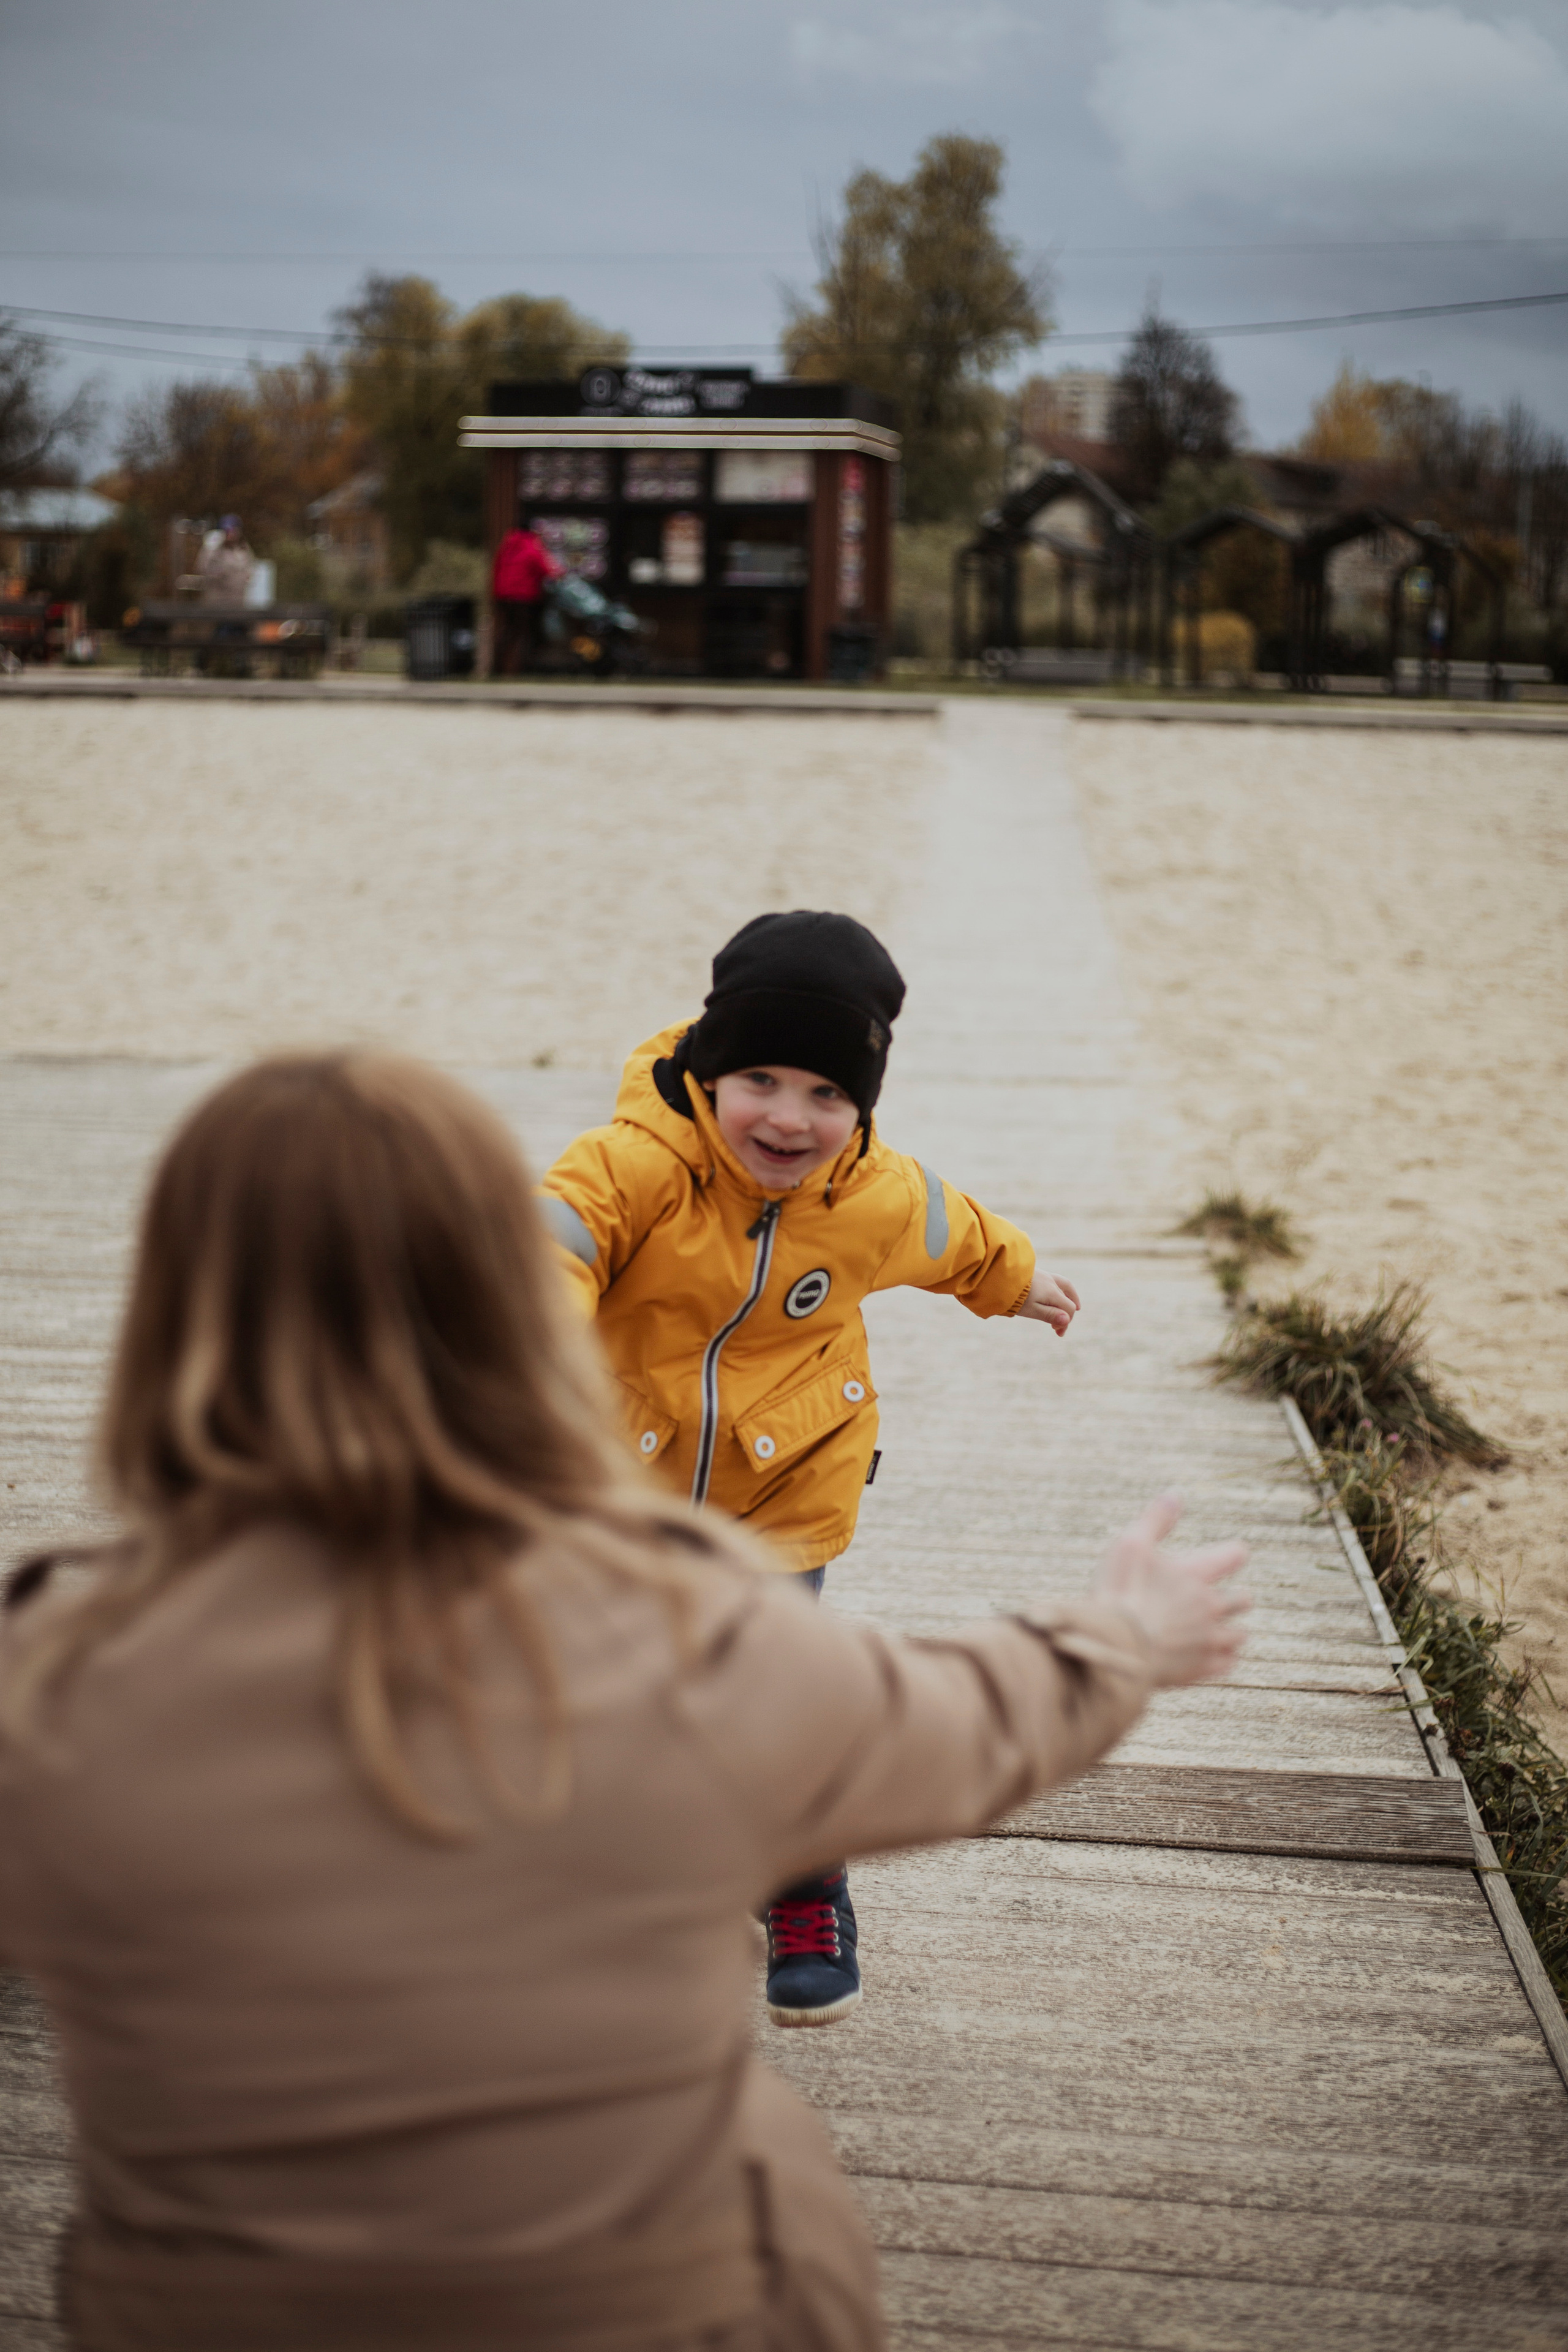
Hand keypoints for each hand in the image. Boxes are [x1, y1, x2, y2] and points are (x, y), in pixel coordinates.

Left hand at [1016, 1269, 1080, 1334]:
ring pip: (1063, 1286)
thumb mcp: (1031, 1309)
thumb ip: (1049, 1315)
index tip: (1057, 1332)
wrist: (997, 1275)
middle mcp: (1051, 1282)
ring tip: (1072, 1304)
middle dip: (1067, 1312)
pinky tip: (1052, 1294)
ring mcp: (1044, 1275)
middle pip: (1068, 1297)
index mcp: (1052, 1292)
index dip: (1066, 1322)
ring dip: (1068, 1297)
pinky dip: (1058, 1290)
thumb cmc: (1013, 1295)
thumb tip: (1067, 1320)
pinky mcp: (1035, 1273)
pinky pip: (1053, 1281)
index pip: (1068, 1308)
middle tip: (1061, 1325)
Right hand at [1093, 1492, 1249, 1688]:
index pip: (1233, 1556)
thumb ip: (1156, 1519)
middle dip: (1237, 1597)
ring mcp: (1208, 1640)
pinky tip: (1216, 1657)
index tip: (1235, 1554)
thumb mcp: (1131, 1545)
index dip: (1234, 1553)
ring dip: (1233, 1630)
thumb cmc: (1120, 1593)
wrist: (1116, 1648)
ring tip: (1223, 1630)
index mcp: (1197, 1574)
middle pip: (1242, 1600)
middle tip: (1227, 1597)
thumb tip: (1176, 1494)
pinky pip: (1227, 1664)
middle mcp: (1211, 1606)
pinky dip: (1225, 1659)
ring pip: (1239, 1635)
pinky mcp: (1202, 1668)